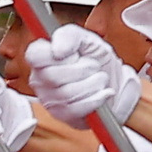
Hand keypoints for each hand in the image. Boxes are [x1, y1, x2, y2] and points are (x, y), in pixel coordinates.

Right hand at [25, 24, 143, 125]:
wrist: (117, 83)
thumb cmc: (99, 61)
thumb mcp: (88, 39)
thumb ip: (70, 35)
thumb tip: (57, 48)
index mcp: (42, 57)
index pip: (34, 55)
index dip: (54, 54)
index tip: (72, 53)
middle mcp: (39, 79)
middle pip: (53, 76)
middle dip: (83, 69)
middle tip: (92, 66)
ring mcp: (49, 99)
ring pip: (67, 93)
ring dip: (93, 84)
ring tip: (99, 79)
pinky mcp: (62, 115)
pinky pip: (77, 108)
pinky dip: (96, 99)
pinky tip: (102, 93)